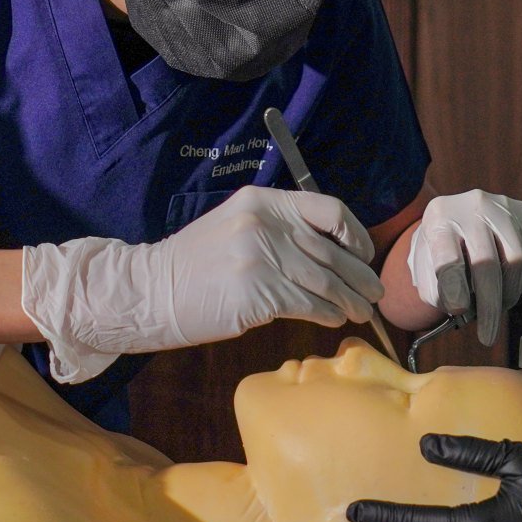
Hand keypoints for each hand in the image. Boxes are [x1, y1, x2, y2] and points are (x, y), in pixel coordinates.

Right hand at [22, 185, 384, 381]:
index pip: (327, 208)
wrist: (148, 291)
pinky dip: (325, 314)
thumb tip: (330, 252)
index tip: (364, 253)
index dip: (354, 233)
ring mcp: (259, 258)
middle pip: (330, 250)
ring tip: (360, 311)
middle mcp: (263, 224)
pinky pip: (306, 304)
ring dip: (348, 299)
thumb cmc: (195, 265)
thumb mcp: (236, 227)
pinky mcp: (256, 293)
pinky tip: (333, 319)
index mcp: (261, 201)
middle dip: (358, 275)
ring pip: (323, 281)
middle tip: (374, 292)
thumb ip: (279, 230)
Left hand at [406, 190, 521, 346]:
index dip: (454, 289)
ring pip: (517, 260)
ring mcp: (503, 206)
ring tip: (497, 306)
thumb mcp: (424, 265)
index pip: (448, 257)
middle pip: (486, 262)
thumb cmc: (439, 248)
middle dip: (488, 306)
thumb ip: (433, 289)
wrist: (458, 216)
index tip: (458, 312)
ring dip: (508, 294)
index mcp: (439, 216)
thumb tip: (456, 309)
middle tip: (487, 337)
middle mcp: (472, 205)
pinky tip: (508, 286)